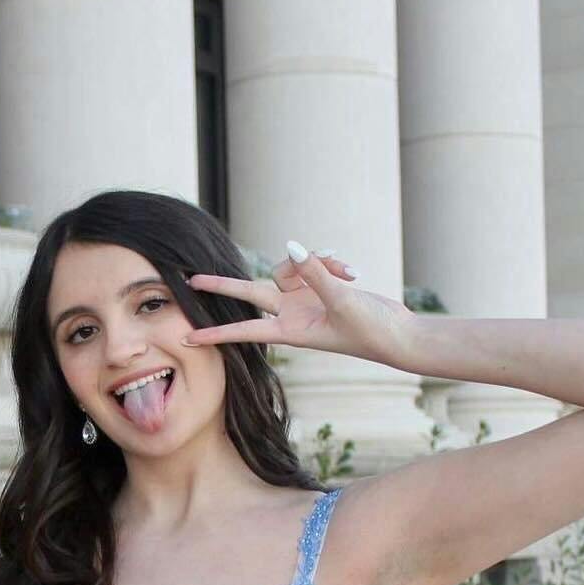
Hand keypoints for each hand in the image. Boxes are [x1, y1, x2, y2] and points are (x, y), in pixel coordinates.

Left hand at [184, 243, 415, 369]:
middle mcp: (291, 314)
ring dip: (316, 262)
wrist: (396, 334)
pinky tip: (352, 269)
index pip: (244, 330)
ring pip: (291, 268)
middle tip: (191, 278)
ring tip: (348, 271)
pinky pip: (314, 264)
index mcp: (290, 330)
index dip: (216, 333)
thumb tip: (292, 246)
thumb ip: (315, 273)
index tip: (187, 339)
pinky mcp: (320, 288)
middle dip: (224, 285)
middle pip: (251, 292)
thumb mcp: (341, 300)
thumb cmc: (370, 329)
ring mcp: (304, 300)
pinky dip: (330, 261)